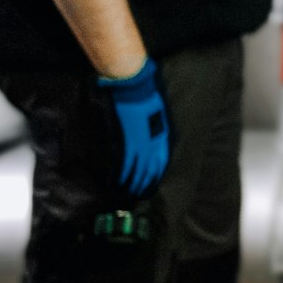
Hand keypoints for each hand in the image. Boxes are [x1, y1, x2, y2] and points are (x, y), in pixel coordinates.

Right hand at [96, 59, 169, 198]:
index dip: (156, 175)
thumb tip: (152, 137)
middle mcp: (154, 143)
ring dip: (134, 182)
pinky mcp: (128, 141)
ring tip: (129, 192)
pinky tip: (120, 181)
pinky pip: (126, 162)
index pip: (161, 161)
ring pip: (139, 169)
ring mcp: (140, 143)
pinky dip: (123, 173)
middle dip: (145, 183)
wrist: (136, 89)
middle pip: (150, 169)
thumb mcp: (159, 114)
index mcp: (162, 136)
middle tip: (139, 194)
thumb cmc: (148, 97)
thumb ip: (156, 128)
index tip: (151, 184)